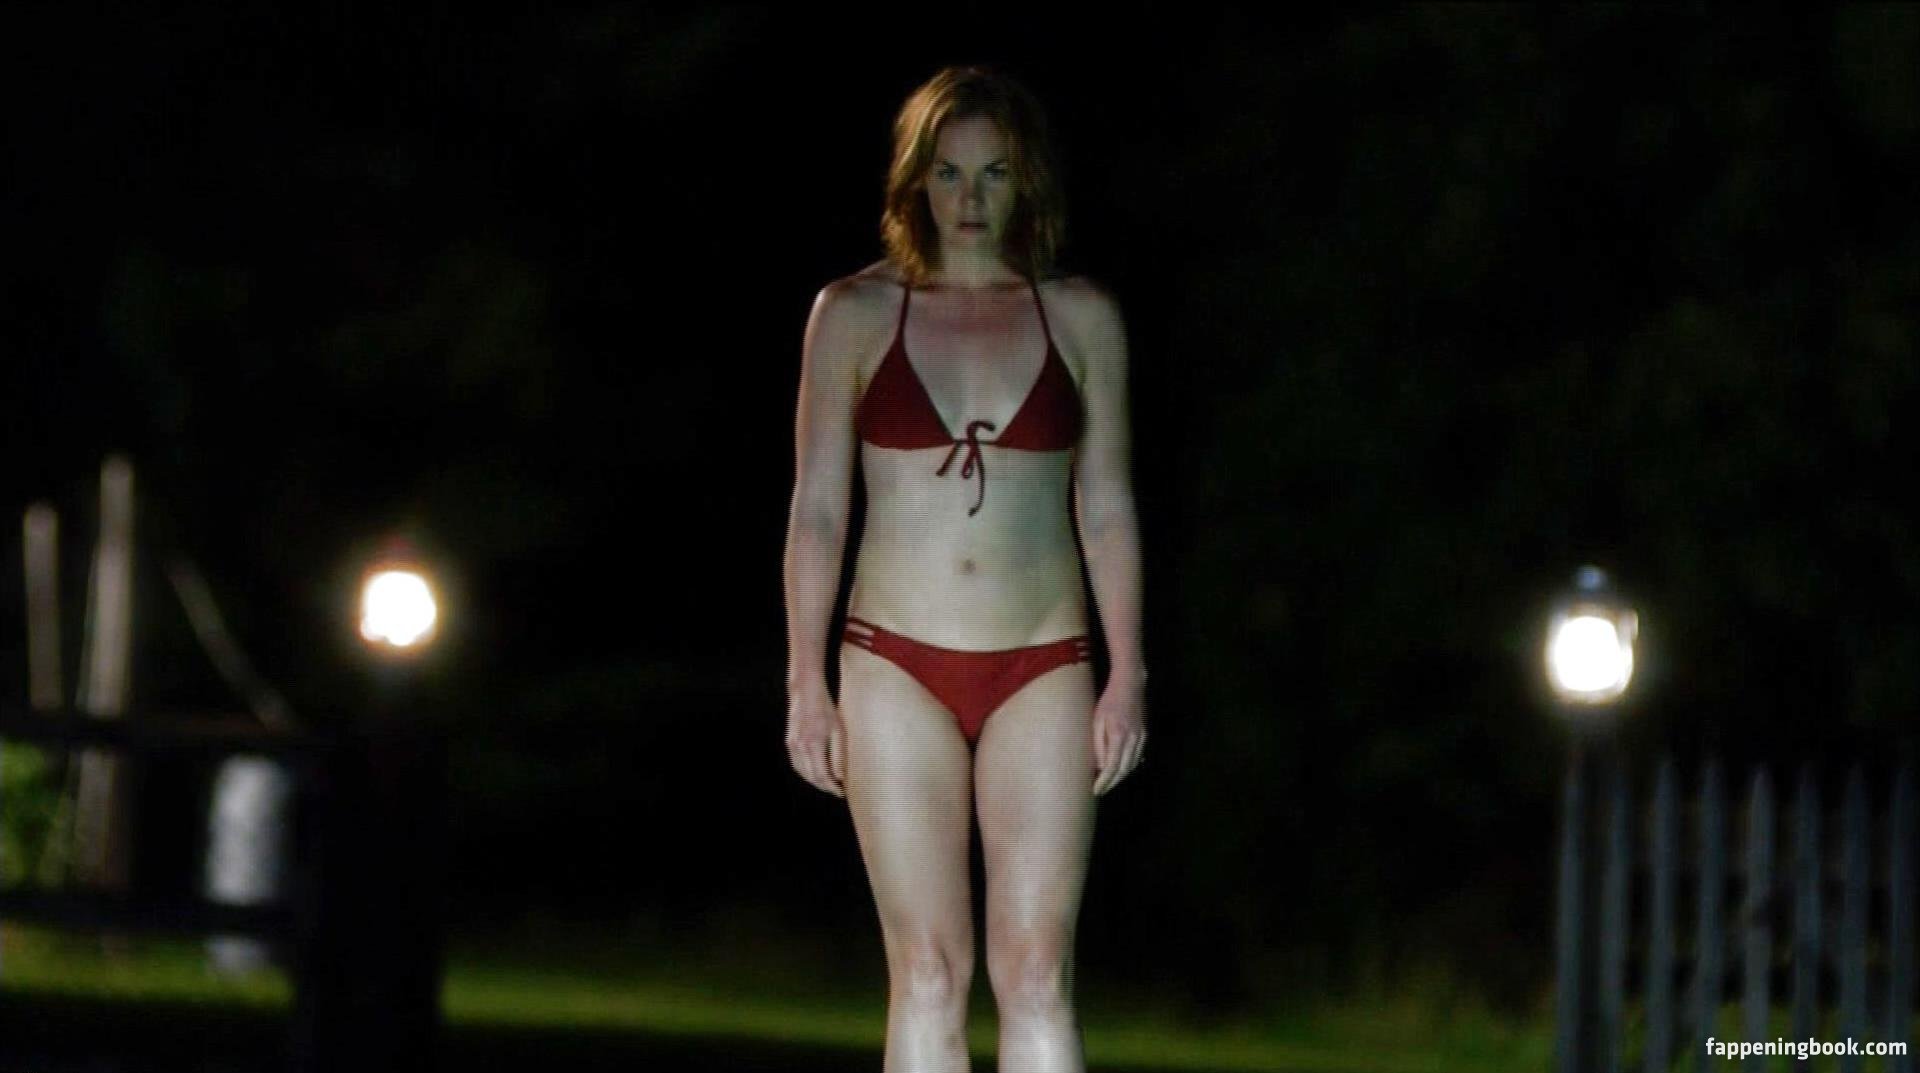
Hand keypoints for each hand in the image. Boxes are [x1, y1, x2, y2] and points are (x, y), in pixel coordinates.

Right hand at [787, 681, 846, 797]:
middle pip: (812, 778)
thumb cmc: (826, 710)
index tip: (842, 793)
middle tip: (837, 790)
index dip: (832, 787)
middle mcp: (800, 748)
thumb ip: (839, 756)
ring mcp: (792, 746)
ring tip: (828, 784)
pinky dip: (806, 773)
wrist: (806, 693)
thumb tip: (840, 777)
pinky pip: (797, 765)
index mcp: (813, 745)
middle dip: (825, 787)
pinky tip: (815, 772)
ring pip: (803, 773)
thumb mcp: (839, 731)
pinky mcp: (789, 743)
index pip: (823, 776)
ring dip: (815, 782)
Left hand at [1091, 668, 1146, 795]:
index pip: (1112, 767)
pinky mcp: (1144, 735)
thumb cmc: (1109, 701)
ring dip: (1120, 777)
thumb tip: (1100, 766)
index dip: (1104, 781)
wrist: (1131, 685)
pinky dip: (1129, 766)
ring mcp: (1141, 738)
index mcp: (1119, 736)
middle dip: (1112, 783)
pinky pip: (1137, 756)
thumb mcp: (1097, 720)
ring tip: (1109, 783)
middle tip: (1100, 791)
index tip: (1096, 790)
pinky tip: (1122, 770)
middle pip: (1124, 770)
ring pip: (1132, 765)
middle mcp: (1133, 740)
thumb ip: (1099, 744)